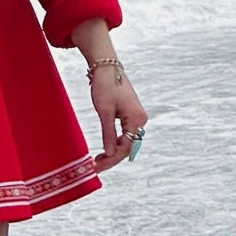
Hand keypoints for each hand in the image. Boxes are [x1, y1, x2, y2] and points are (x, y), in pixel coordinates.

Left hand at [86, 58, 147, 172]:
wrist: (106, 67)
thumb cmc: (105, 86)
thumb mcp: (105, 112)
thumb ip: (109, 134)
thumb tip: (110, 154)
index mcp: (137, 119)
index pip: (125, 147)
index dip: (111, 160)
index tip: (97, 167)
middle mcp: (140, 120)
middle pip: (128, 146)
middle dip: (112, 158)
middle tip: (95, 167)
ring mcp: (136, 117)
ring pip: (126, 141)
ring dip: (113, 152)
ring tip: (98, 160)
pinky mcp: (130, 115)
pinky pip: (125, 134)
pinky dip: (115, 142)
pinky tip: (105, 149)